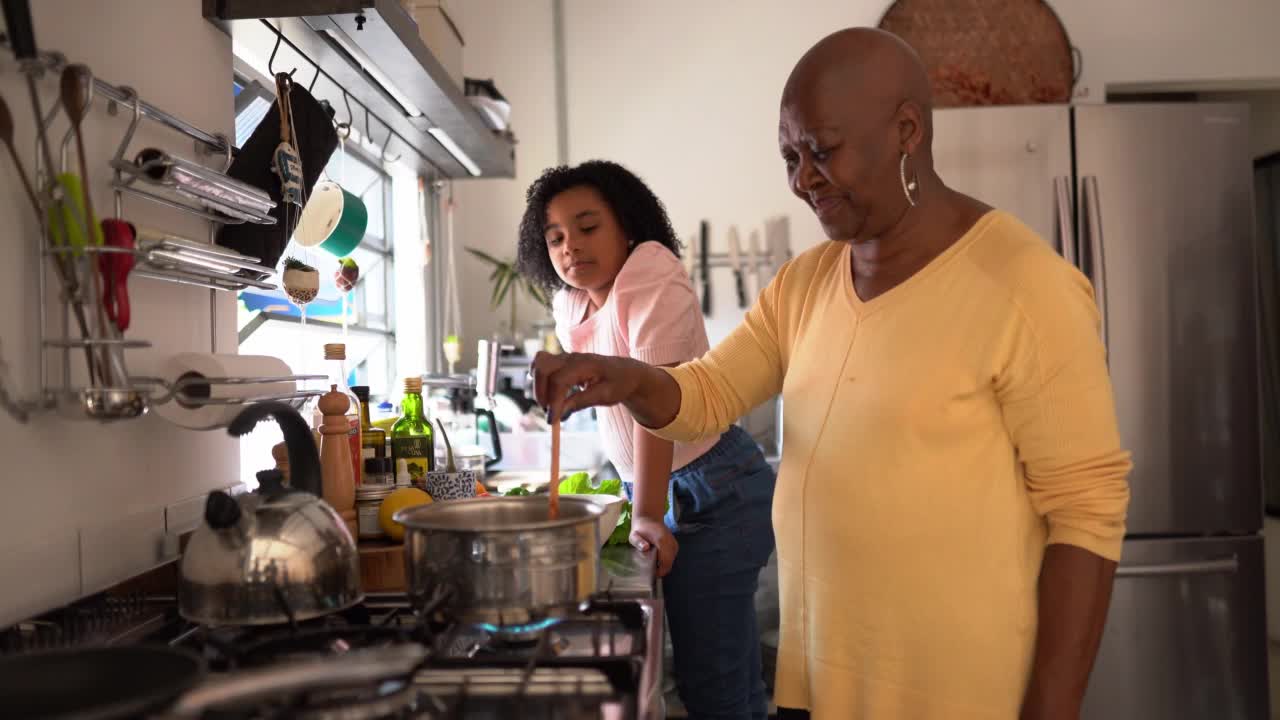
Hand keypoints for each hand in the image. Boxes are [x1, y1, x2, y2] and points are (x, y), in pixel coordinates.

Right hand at [530, 351, 644, 422]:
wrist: (626, 372)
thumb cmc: (618, 384)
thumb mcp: (606, 396)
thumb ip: (582, 402)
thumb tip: (560, 413)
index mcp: (585, 364)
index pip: (559, 380)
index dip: (553, 401)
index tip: (552, 421)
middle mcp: (572, 358)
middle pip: (542, 366)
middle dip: (541, 391)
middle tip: (549, 412)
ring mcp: (565, 358)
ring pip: (539, 363)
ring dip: (538, 385)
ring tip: (549, 404)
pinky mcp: (561, 363)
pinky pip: (541, 366)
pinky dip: (539, 381)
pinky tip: (549, 395)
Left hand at [630, 515, 677, 576]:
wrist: (649, 519)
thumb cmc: (640, 529)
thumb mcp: (634, 535)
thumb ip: (638, 542)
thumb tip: (645, 548)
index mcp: (661, 540)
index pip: (665, 562)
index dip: (659, 571)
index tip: (651, 573)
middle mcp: (671, 543)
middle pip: (669, 564)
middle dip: (660, 569)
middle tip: (650, 568)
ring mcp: (674, 544)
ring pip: (671, 562)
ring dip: (662, 565)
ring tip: (652, 561)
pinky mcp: (675, 545)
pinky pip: (671, 558)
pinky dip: (665, 560)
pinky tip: (657, 557)